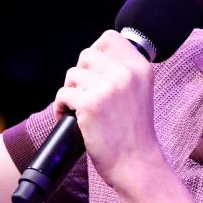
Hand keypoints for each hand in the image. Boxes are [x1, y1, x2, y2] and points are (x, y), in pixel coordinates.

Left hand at [54, 30, 164, 189]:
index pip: (110, 37)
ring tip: (79, 108)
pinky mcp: (90, 103)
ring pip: (72, 74)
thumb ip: (123, 72)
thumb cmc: (134, 133)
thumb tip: (92, 57)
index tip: (94, 72)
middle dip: (81, 74)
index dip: (96, 52)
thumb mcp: (140, 93)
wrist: (137, 164)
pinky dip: (61, 107)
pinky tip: (69, 117)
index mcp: (141, 67)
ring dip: (71, 91)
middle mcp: (126, 73)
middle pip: (86, 54)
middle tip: (86, 95)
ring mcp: (108, 87)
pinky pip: (62, 94)